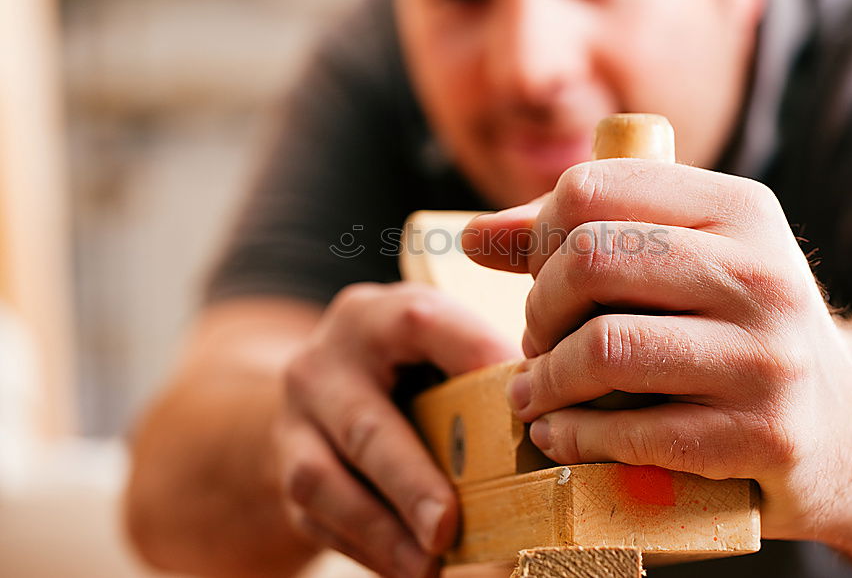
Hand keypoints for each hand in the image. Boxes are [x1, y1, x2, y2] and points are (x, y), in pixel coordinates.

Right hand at [276, 282, 519, 575]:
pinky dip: (365, 547)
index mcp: (375, 317)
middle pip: (365, 425)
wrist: (319, 383)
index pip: (424, 325)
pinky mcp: (283, 468)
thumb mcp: (432, 344)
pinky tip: (409, 565)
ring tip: (430, 564)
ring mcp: (295, 418)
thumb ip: (476, 365)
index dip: (478, 361)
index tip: (527, 411)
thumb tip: (549, 415)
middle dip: (411, 481)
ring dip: (381, 530)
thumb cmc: (404, 364)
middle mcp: (325, 362)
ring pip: (323, 480)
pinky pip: (314, 516)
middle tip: (448, 525)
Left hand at [464, 159, 851, 539]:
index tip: (539, 276)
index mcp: (739, 208)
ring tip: (536, 391)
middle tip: (537, 340)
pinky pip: (628, 430)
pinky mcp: (760, 435)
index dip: (538, 234)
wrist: (850, 426)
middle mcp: (760, 271)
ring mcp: (766, 357)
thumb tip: (470, 237)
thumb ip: (581, 237)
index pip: (591, 187)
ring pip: (602, 346)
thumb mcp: (685, 261)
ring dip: (544, 378)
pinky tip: (558, 433)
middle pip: (589, 260)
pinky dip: (570, 434)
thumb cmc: (741, 331)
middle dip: (538, 307)